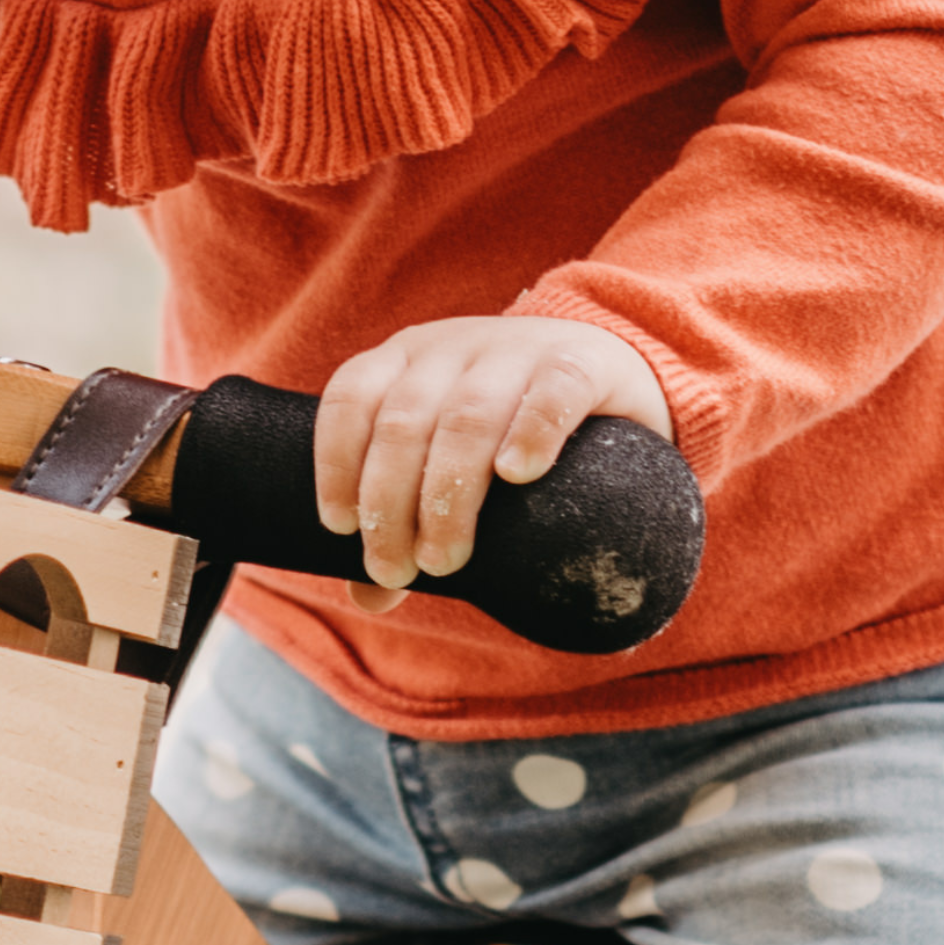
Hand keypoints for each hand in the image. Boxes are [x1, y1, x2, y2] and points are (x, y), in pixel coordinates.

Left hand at [314, 314, 672, 606]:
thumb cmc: (510, 431)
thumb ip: (409, 520)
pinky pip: (554, 388)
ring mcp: (519, 349)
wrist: (607, 373)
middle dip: (390, 504)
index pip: (351, 398)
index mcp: (408, 360)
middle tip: (397, 569)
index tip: (342, 528)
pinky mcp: (582, 361)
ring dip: (448, 494)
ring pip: (469, 415)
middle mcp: (454, 347)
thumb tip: (370, 596)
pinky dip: (532, 431)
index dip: (336, 463)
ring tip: (445, 556)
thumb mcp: (450, 464)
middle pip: (404, 421)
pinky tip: (517, 476)